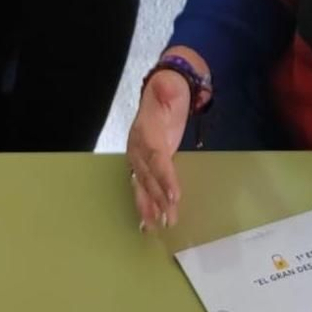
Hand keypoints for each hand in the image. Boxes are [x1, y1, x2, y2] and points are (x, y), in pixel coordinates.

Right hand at [127, 52, 200, 229]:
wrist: (164, 87)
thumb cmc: (169, 89)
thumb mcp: (170, 85)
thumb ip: (167, 89)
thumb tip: (166, 89)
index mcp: (145, 129)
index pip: (155, 156)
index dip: (164, 176)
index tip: (174, 195)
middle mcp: (137, 146)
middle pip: (148, 176)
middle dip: (158, 199)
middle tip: (169, 218)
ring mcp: (138, 156)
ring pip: (143, 185)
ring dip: (150, 206)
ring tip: (156, 227)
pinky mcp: (145, 164)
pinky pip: (143, 186)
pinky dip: (146, 204)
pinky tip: (148, 221)